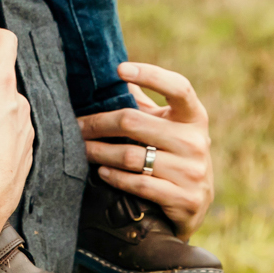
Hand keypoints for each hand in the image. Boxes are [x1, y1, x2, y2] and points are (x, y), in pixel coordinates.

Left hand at [78, 61, 214, 239]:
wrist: (197, 203)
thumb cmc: (173, 152)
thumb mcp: (167, 125)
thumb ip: (143, 102)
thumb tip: (112, 71)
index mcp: (194, 116)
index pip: (178, 87)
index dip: (150, 74)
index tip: (120, 69)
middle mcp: (196, 141)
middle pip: (135, 123)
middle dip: (99, 123)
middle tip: (77, 125)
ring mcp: (192, 171)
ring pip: (131, 156)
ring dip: (99, 152)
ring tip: (83, 148)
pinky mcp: (183, 199)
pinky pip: (138, 184)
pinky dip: (114, 177)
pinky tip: (101, 171)